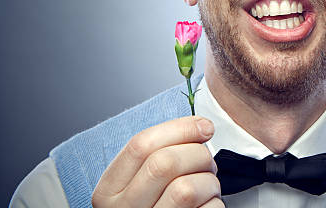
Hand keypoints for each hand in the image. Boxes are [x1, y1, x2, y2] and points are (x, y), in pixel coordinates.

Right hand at [92, 116, 223, 207]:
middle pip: (165, 163)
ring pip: (186, 189)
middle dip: (198, 154)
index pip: (140, 145)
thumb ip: (157, 155)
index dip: (180, 128)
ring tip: (208, 186)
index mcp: (109, 190)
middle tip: (206, 162)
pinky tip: (207, 206)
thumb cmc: (154, 206)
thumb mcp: (140, 182)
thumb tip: (200, 127)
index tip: (203, 127)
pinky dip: (215, 203)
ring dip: (209, 181)